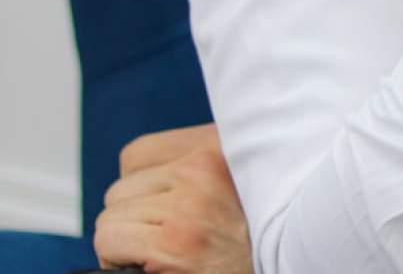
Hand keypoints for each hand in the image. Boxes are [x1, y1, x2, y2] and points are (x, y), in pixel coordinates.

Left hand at [93, 123, 251, 273]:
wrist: (291, 256)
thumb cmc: (260, 227)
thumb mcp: (240, 174)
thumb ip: (201, 162)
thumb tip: (151, 177)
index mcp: (218, 143)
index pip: (137, 154)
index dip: (140, 187)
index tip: (156, 207)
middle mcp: (203, 166)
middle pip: (121, 188)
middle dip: (134, 217)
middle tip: (162, 236)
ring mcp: (188, 204)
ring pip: (111, 216)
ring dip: (126, 240)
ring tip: (159, 251)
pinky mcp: (174, 242)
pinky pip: (109, 240)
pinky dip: (118, 258)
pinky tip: (150, 265)